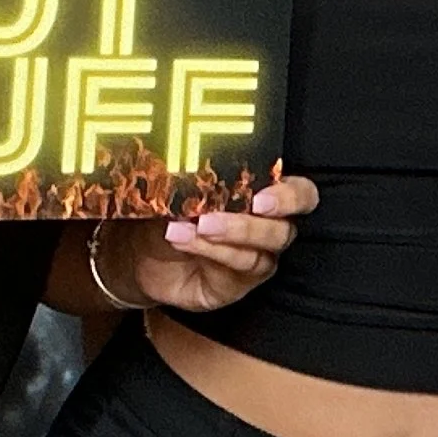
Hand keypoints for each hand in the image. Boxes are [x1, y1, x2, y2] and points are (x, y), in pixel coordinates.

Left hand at [99, 175, 319, 313]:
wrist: (136, 252)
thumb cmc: (168, 210)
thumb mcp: (181, 185)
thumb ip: (199, 172)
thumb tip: (193, 151)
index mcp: (266, 196)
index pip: (301, 195)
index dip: (290, 197)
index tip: (261, 195)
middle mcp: (268, 229)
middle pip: (285, 228)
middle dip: (255, 220)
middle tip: (232, 211)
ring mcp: (255, 260)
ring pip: (260, 251)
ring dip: (229, 234)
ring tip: (196, 223)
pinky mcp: (236, 284)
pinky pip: (234, 269)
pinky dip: (208, 250)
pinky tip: (181, 236)